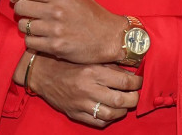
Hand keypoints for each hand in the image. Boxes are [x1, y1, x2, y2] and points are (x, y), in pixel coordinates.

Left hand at [11, 0, 125, 63]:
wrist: (108, 37)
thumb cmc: (89, 11)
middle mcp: (56, 10)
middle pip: (21, 8)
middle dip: (20, 9)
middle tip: (27, 12)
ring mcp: (55, 30)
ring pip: (23, 26)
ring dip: (26, 26)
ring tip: (36, 25)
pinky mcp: (55, 47)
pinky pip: (30, 42)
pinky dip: (32, 40)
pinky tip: (41, 36)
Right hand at [27, 54, 141, 127]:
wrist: (43, 73)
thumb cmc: (68, 63)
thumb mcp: (90, 59)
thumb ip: (110, 66)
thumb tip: (131, 73)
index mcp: (93, 71)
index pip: (124, 81)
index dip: (137, 83)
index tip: (139, 81)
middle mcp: (88, 88)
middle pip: (121, 100)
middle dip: (133, 99)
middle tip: (135, 95)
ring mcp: (81, 103)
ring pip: (111, 114)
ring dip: (123, 111)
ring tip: (125, 104)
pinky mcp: (75, 114)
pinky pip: (98, 122)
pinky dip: (108, 119)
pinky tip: (111, 112)